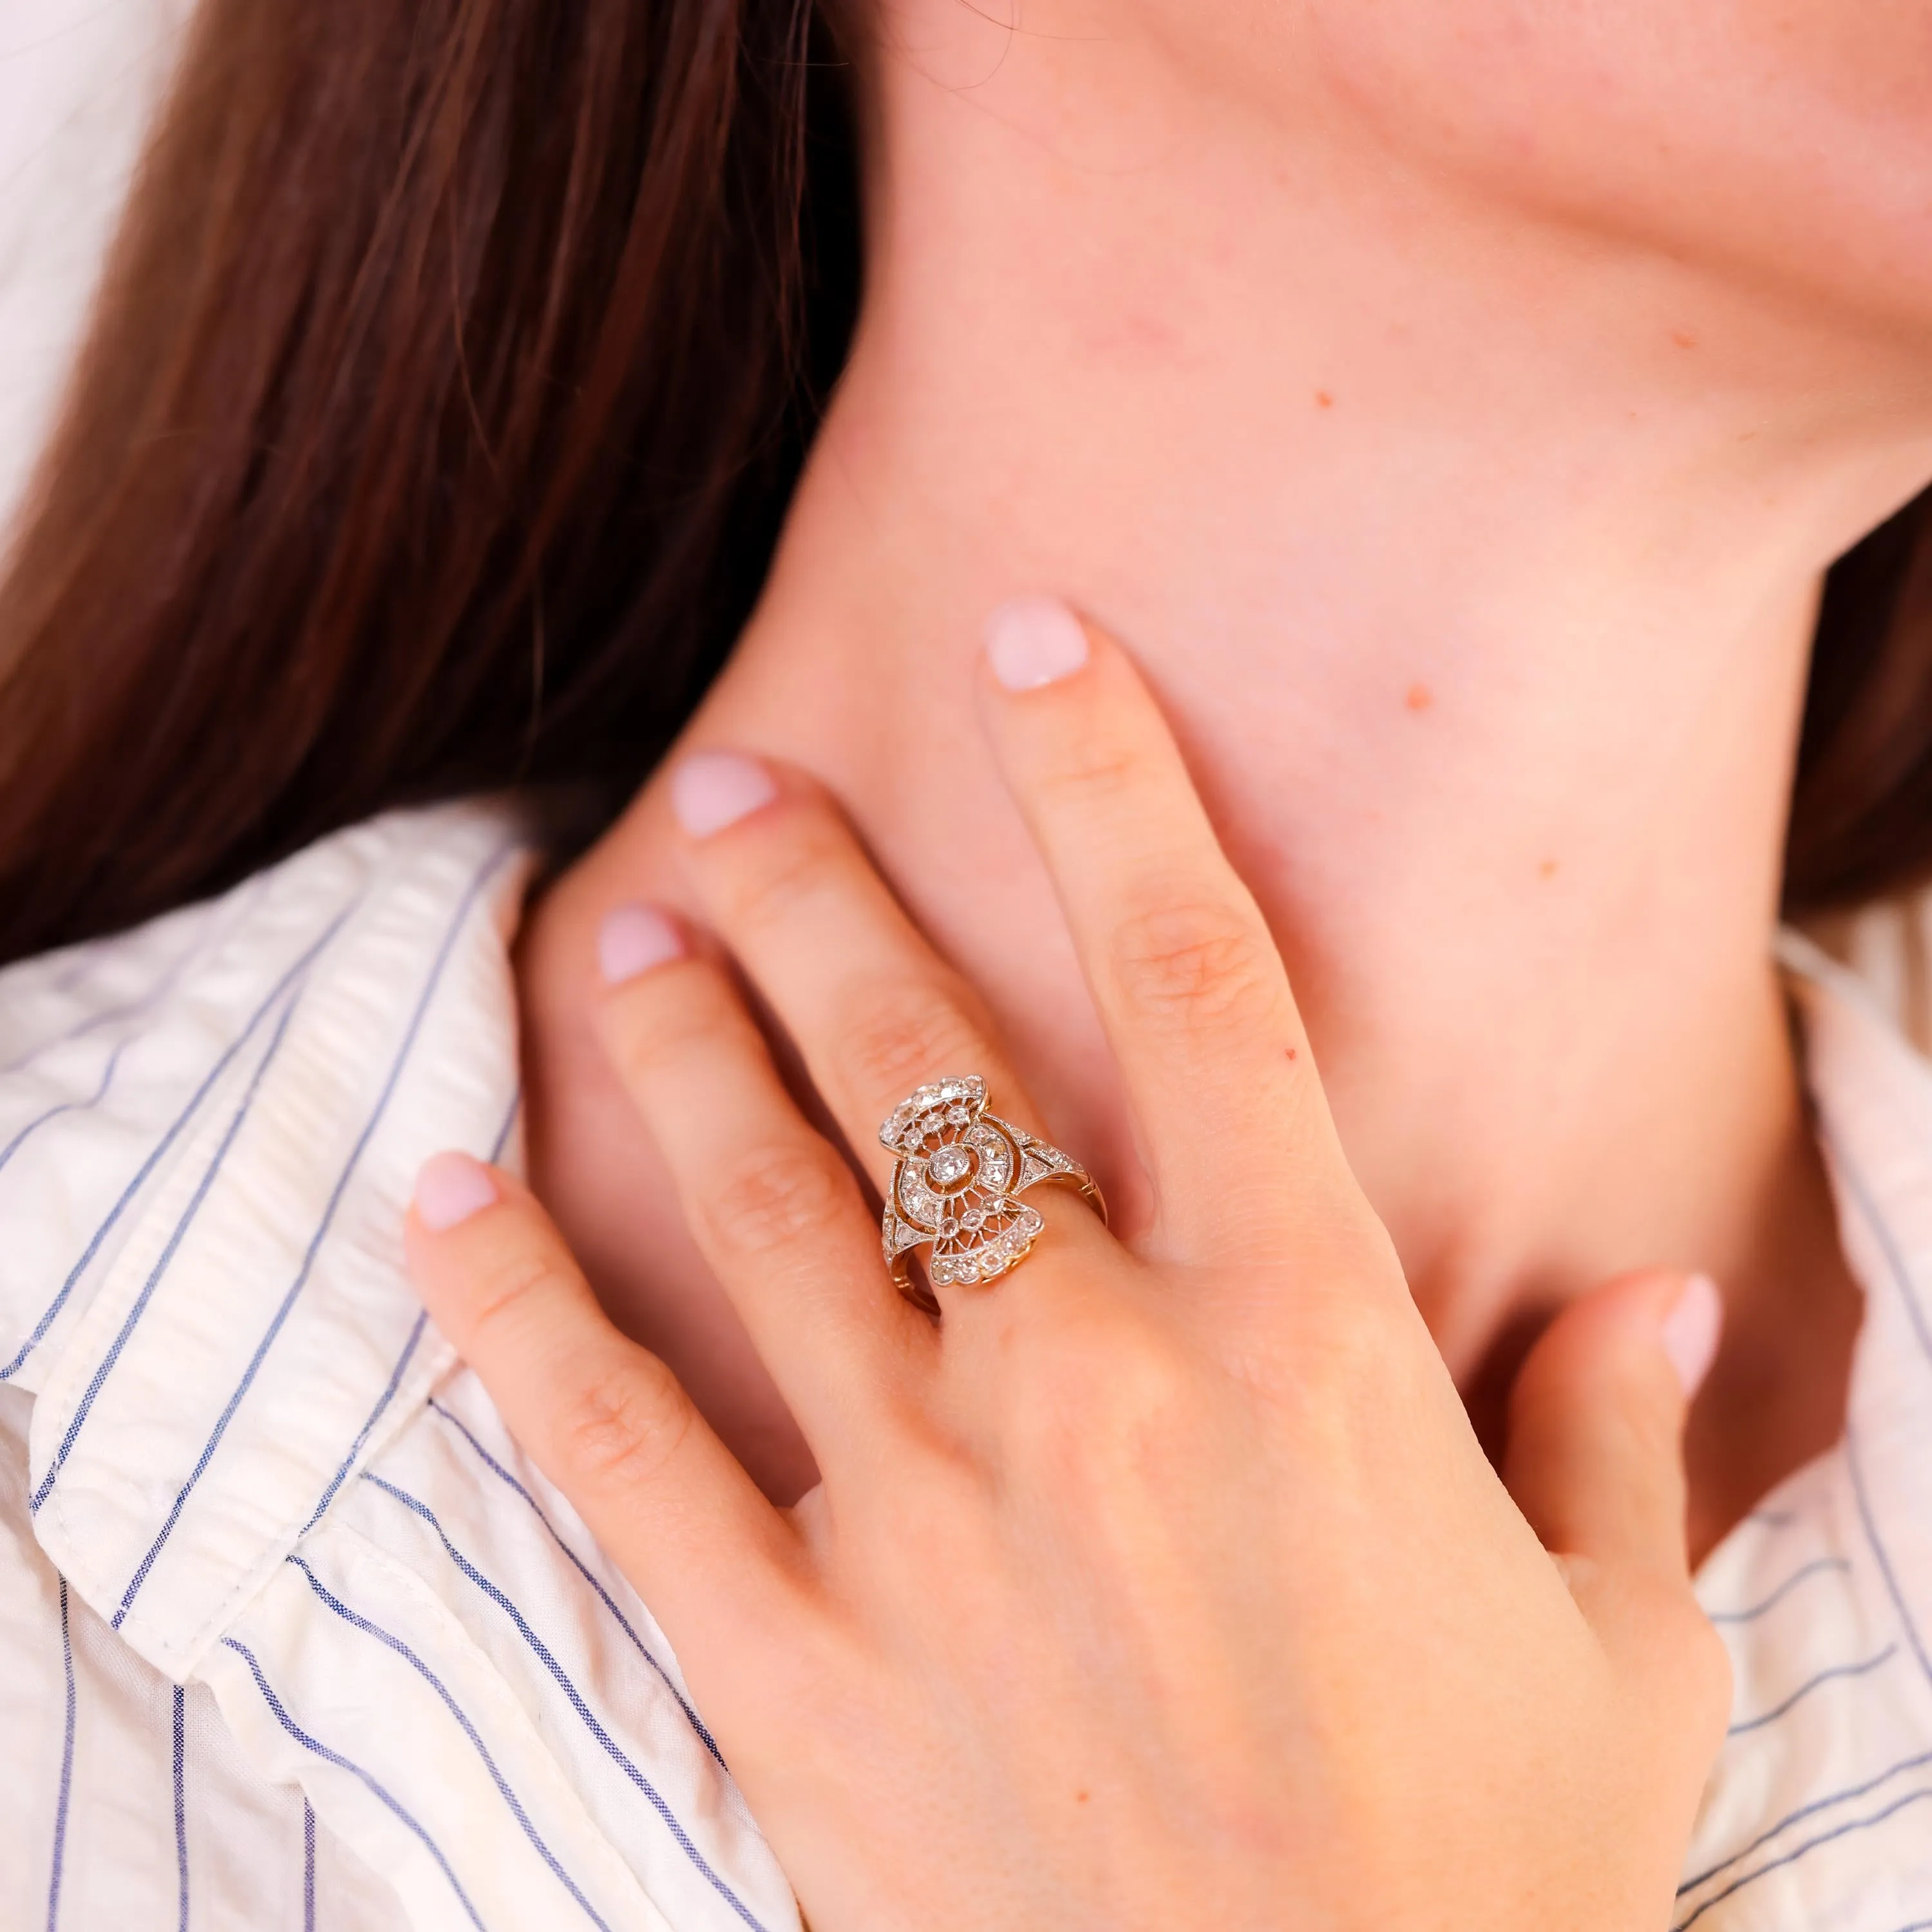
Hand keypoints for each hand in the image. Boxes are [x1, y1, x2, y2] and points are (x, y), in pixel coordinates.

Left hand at [406, 602, 1729, 1930]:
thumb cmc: (1493, 1880)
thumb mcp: (1616, 1654)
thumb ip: (1615, 1445)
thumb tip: (1669, 1309)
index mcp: (1300, 1345)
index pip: (1196, 978)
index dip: (1110, 782)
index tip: (1034, 648)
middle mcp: (1093, 1387)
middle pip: (925, 1064)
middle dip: (820, 900)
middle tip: (730, 791)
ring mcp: (924, 1520)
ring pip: (763, 1211)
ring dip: (676, 1053)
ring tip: (613, 937)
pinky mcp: (795, 1671)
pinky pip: (608, 1455)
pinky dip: (509, 1311)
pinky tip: (439, 1199)